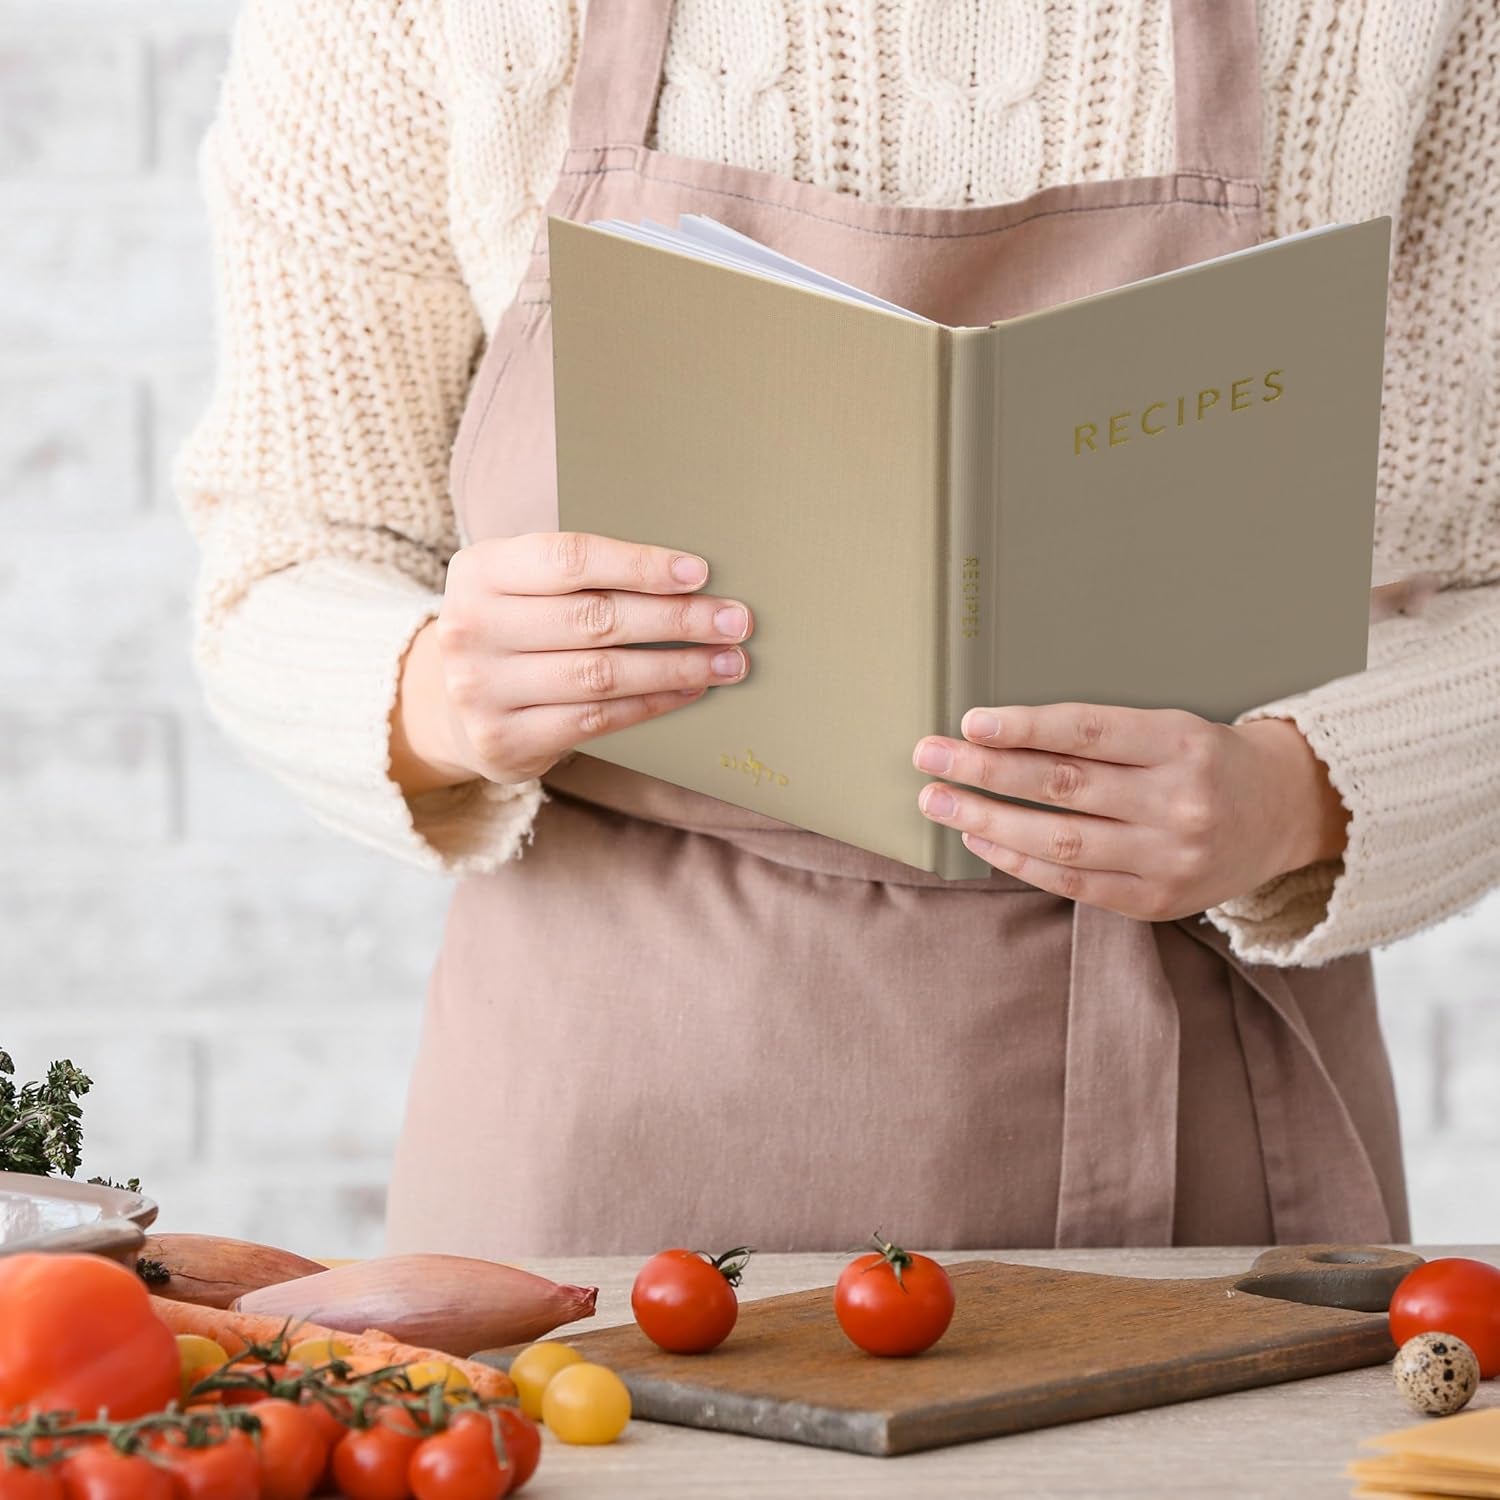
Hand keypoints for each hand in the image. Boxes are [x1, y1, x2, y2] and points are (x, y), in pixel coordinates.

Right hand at [390, 531, 753, 793]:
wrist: (448, 705)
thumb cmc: (513, 628)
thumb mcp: (522, 584)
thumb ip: (582, 575)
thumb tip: (686, 575)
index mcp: (479, 570)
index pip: (571, 559)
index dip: (640, 565)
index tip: (699, 572)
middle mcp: (471, 628)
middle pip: (595, 619)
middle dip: (676, 619)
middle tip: (735, 620)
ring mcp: (482, 689)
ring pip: (602, 674)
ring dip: (676, 666)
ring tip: (727, 661)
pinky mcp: (504, 740)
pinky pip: (596, 719)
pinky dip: (651, 703)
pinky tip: (689, 690)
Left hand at [911, 704, 1350, 920]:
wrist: (1285, 814)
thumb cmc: (1208, 760)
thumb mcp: (1169, 728)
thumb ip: (1096, 738)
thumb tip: (996, 738)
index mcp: (1181, 743)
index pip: (1085, 732)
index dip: (1022, 727)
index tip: (970, 721)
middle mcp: (1178, 802)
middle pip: (1062, 786)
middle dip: (984, 770)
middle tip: (929, 758)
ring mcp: (1169, 857)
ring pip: (1059, 840)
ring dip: (987, 820)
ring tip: (939, 802)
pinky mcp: (1158, 900)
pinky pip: (1073, 883)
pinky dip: (1019, 861)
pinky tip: (981, 840)